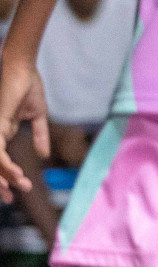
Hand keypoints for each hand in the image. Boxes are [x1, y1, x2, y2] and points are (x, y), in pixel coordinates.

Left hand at [0, 53, 48, 203]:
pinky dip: (4, 164)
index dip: (7, 177)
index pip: (1, 161)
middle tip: (9, 199)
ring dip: (5, 177)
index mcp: (1, 132)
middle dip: (0, 184)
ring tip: (19, 187)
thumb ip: (39, 135)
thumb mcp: (38, 115)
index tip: (17, 190)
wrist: (22, 68)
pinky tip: (15, 173)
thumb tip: (44, 155)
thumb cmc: (28, 86)